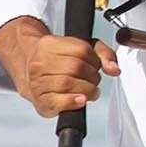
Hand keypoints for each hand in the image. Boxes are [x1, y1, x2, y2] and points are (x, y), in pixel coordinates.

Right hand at [0, 15, 116, 120]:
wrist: (31, 75)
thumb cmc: (60, 62)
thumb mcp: (81, 49)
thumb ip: (104, 54)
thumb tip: (114, 69)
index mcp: (49, 45)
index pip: (81, 50)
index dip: (95, 60)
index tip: (95, 66)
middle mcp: (39, 62)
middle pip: (75, 67)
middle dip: (92, 76)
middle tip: (93, 81)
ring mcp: (36, 82)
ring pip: (66, 83)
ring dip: (87, 89)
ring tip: (89, 91)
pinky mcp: (39, 101)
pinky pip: (56, 101)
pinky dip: (72, 101)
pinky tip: (80, 100)